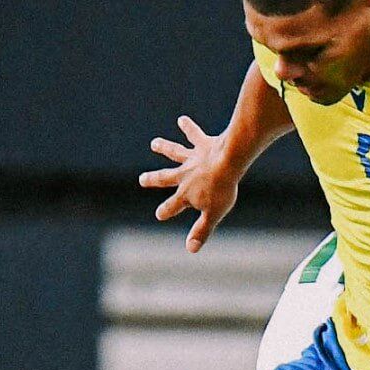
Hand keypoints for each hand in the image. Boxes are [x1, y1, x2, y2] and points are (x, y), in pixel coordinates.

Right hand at [138, 116, 239, 252]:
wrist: (227, 162)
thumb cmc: (222, 189)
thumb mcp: (213, 214)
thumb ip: (201, 231)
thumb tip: (190, 250)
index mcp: (186, 193)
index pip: (172, 205)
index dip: (166, 211)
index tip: (159, 214)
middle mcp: (185, 174)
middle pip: (166, 177)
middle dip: (153, 179)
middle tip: (142, 179)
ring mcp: (192, 158)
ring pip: (175, 153)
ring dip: (165, 148)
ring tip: (154, 143)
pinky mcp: (203, 144)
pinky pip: (194, 135)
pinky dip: (188, 127)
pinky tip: (182, 120)